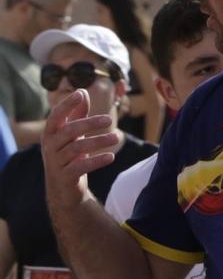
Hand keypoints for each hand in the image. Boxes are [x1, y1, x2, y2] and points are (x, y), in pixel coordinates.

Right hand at [40, 89, 122, 207]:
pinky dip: (97, 161)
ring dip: (98, 141)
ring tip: (117, 137)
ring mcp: (56, 161)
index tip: (80, 93)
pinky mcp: (65, 176)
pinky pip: (81, 167)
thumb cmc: (68, 156)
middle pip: (69, 131)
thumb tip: (82, 90)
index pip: (56, 115)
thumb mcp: (72, 135)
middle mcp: (50, 146)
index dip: (67, 104)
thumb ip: (77, 114)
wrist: (63, 188)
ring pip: (76, 148)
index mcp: (50, 133)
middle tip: (109, 119)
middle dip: (89, 123)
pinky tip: (111, 157)